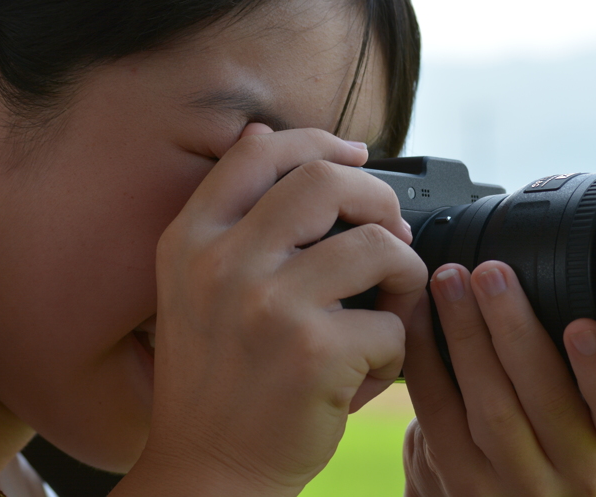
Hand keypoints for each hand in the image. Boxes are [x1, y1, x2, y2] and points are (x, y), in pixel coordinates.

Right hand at [130, 126, 426, 495]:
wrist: (209, 471)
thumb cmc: (215, 379)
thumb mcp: (194, 285)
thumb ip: (230, 215)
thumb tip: (264, 133)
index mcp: (190, 241)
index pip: (258, 152)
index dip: (317, 141)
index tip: (356, 154)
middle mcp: (222, 264)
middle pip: (325, 180)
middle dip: (377, 196)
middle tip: (390, 228)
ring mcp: (267, 306)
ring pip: (378, 243)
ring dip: (405, 270)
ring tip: (394, 300)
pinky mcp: (315, 352)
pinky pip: (392, 319)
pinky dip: (398, 343)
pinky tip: (372, 366)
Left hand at [402, 261, 595, 496]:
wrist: (491, 491)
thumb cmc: (539, 428)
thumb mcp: (578, 402)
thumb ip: (571, 359)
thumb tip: (529, 265)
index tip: (583, 327)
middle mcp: (579, 473)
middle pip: (546, 401)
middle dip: (513, 328)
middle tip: (491, 273)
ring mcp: (520, 485)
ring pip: (492, 408)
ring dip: (466, 335)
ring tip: (449, 282)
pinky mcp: (465, 482)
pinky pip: (440, 412)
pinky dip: (426, 357)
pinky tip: (418, 317)